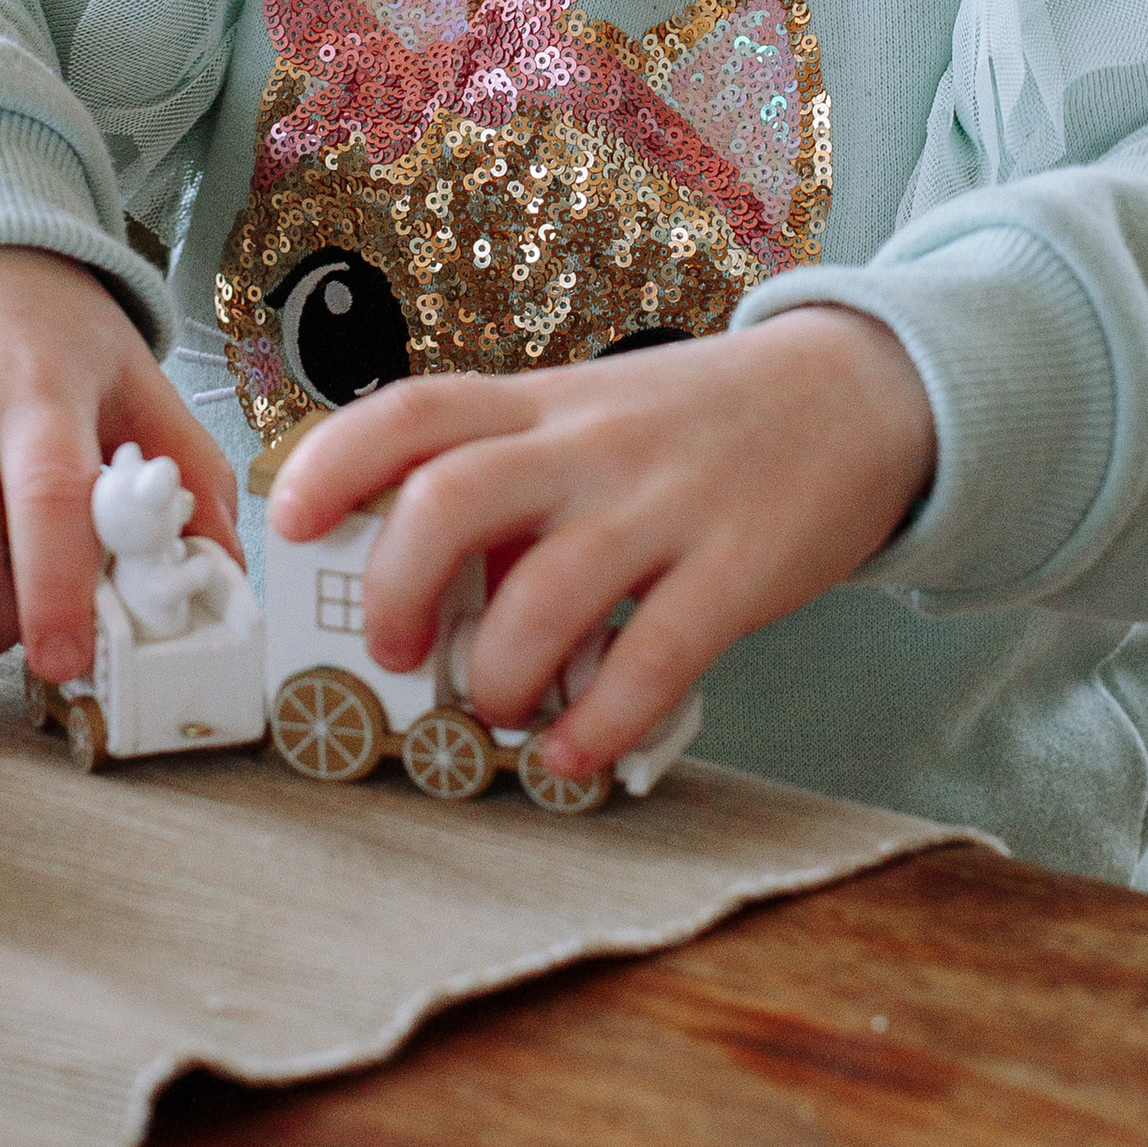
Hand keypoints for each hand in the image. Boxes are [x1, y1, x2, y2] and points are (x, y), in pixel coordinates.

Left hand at [266, 310, 933, 778]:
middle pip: (449, 498)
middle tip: (393, 652)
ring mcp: (666, 503)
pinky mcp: (742, 567)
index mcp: (543, 402)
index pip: (413, 409)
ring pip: (545, 595)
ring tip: (494, 709)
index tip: (289, 523)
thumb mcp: (591, 419)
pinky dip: (598, 723)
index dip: (332, 462)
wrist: (859, 394)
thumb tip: (417, 587)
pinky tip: (574, 752)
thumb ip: (509, 484)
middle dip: (395, 591)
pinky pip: (655, 659)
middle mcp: (592, 444)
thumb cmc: (694, 426)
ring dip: (495, 676)